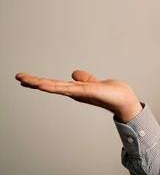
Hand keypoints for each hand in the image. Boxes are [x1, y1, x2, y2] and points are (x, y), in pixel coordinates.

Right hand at [15, 70, 142, 121]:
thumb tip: (74, 73)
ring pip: (55, 87)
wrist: (125, 100)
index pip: (54, 84)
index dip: (40, 81)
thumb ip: (85, 79)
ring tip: (24, 79)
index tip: (25, 78)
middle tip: (18, 77)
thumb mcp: (94, 82)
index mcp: (76, 89)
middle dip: (34, 82)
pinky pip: (67, 88)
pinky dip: (54, 86)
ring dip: (39, 83)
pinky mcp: (85, 92)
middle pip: (51, 86)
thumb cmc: (113, 93)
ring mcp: (79, 93)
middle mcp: (75, 92)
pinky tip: (43, 84)